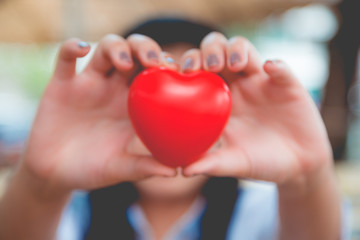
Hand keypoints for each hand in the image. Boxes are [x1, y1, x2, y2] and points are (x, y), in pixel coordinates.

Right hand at [22, 34, 176, 192]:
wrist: (54, 174)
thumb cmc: (92, 170)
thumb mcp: (119, 169)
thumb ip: (143, 168)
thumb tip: (174, 172)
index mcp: (135, 105)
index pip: (157, 75)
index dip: (169, 66)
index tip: (181, 72)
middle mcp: (115, 89)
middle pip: (135, 53)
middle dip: (146, 49)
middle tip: (155, 62)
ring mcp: (90, 83)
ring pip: (107, 48)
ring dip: (118, 48)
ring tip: (125, 63)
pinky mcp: (63, 84)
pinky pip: (65, 58)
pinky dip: (72, 47)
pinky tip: (82, 49)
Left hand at [182, 32, 332, 184]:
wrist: (298, 166)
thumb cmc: (261, 162)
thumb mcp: (235, 163)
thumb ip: (211, 164)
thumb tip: (182, 170)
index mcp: (217, 101)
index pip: (197, 71)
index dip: (187, 63)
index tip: (179, 71)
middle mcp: (235, 86)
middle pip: (217, 51)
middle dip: (209, 50)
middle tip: (208, 66)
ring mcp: (260, 82)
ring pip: (243, 49)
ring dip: (236, 50)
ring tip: (234, 65)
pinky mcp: (286, 84)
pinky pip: (280, 68)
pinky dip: (276, 65)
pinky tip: (270, 69)